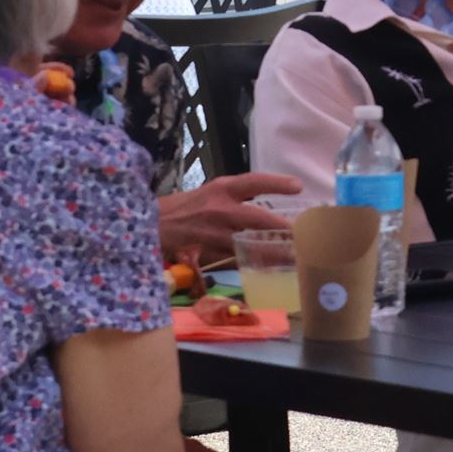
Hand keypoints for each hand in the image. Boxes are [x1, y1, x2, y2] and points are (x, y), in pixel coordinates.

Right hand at [157, 172, 303, 265]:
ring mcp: (214, 233)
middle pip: (258, 218)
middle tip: (303, 233)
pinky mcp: (209, 253)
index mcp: (221, 189)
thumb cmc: (183, 207)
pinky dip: (254, 264)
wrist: (149, 226)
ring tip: (295, 256)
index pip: (253, 182)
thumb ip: (237, 197)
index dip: (276, 183)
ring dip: (273, 251)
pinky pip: (237, 260)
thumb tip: (268, 206)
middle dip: (281, 227)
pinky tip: (270, 269)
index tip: (298, 186)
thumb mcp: (210, 193)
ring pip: (250, 244)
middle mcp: (220, 209)